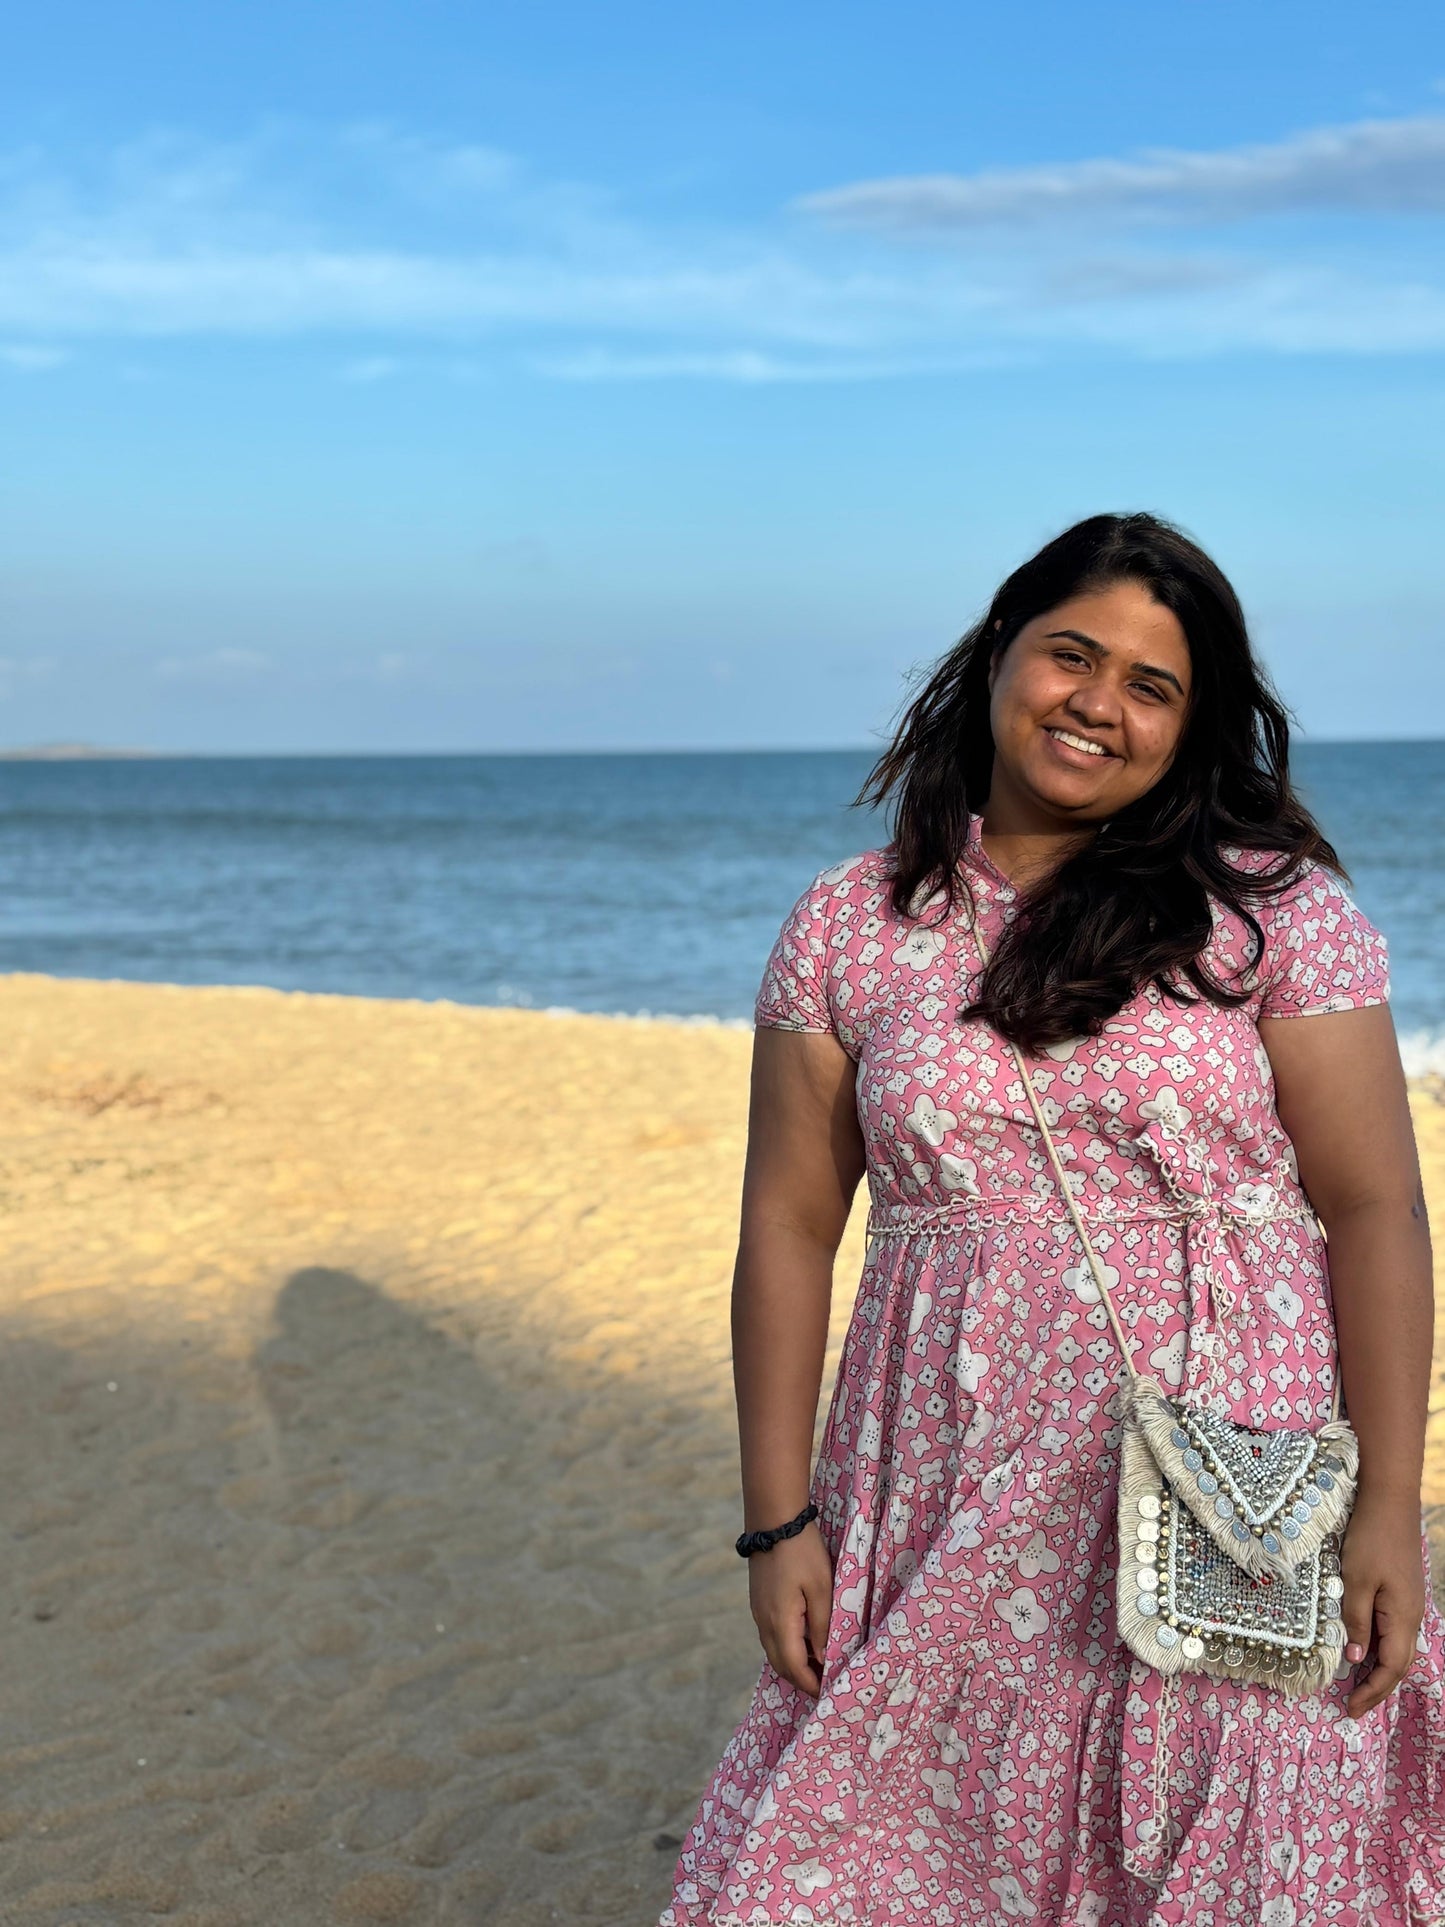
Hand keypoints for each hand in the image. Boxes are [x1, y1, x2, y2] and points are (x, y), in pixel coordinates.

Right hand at [748, 1522, 832, 1696]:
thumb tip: (822, 1658)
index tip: (830, 1693)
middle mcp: (764, 1623)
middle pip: (781, 1665)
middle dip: (802, 1680)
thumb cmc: (802, 1552)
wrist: (773, 1520)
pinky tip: (806, 1641)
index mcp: (780, 1622)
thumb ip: (821, 1625)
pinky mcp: (759, 1603)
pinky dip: (788, 1648)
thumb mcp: (821, 1587)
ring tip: (820, 1665)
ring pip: (775, 1652)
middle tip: (827, 1683)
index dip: (811, 1684)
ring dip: (795, 1664)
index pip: (794, 1668)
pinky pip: (772, 1637)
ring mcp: (759, 1612)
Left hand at [1339, 1491, 1426, 1718]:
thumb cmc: (1370, 1539)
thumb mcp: (1355, 1581)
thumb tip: (1354, 1657)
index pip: (1391, 1668)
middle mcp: (1412, 1616)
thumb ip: (1355, 1620)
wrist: (1389, 1502)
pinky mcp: (1401, 1592)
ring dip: (1378, 1668)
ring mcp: (1409, 1603)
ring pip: (1397, 1647)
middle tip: (1352, 1704)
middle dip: (1377, 1687)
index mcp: (1403, 1618)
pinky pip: (1393, 1629)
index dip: (1372, 1691)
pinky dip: (1378, 1646)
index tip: (1351, 1709)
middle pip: (1398, 1664)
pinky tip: (1361, 1646)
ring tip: (1355, 1683)